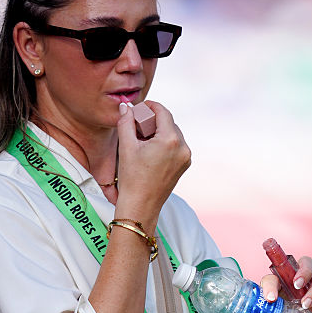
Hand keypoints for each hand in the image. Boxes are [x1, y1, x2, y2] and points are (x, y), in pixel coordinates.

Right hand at [115, 101, 190, 232]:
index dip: (150, 106)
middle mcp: (183, 148)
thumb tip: (126, 106)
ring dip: (159, 132)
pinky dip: (164, 143)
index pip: (163, 112)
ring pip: (173, 134)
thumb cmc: (132, 179)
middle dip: (153, 120)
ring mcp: (186, 158)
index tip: (140, 108)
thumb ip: (126, 122)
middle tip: (137, 124)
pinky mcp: (184, 166)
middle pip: (169, 122)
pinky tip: (150, 150)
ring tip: (142, 139)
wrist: (140, 206)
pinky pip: (176, 146)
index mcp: (170, 140)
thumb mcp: (126, 147)